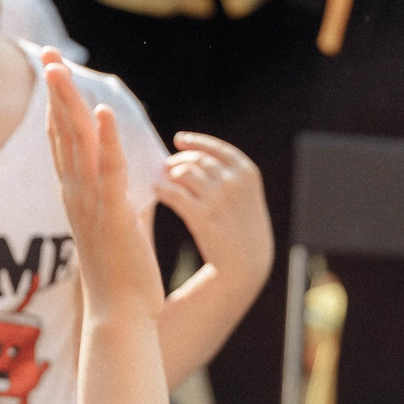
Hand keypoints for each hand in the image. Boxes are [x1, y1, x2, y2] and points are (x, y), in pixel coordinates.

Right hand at [43, 52, 163, 321]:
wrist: (119, 317)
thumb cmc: (119, 277)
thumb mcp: (116, 227)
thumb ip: (118, 199)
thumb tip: (128, 182)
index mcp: (76, 197)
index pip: (62, 141)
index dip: (56, 105)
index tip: (52, 72)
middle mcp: (76, 196)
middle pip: (61, 133)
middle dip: (55, 93)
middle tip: (46, 55)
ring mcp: (91, 205)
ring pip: (77, 145)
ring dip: (69, 105)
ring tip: (60, 70)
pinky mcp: (113, 215)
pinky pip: (109, 171)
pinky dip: (105, 140)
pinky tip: (102, 111)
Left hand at [156, 133, 270, 283]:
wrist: (247, 263)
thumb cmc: (242, 229)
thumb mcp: (246, 196)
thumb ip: (227, 176)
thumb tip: (194, 158)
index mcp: (247, 172)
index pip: (216, 148)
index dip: (196, 142)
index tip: (179, 140)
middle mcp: (233, 181)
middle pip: (196, 159)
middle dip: (178, 161)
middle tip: (167, 167)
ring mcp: (218, 197)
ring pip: (183, 173)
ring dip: (169, 174)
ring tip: (162, 180)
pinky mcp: (202, 216)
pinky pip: (174, 193)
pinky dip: (162, 189)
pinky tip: (156, 191)